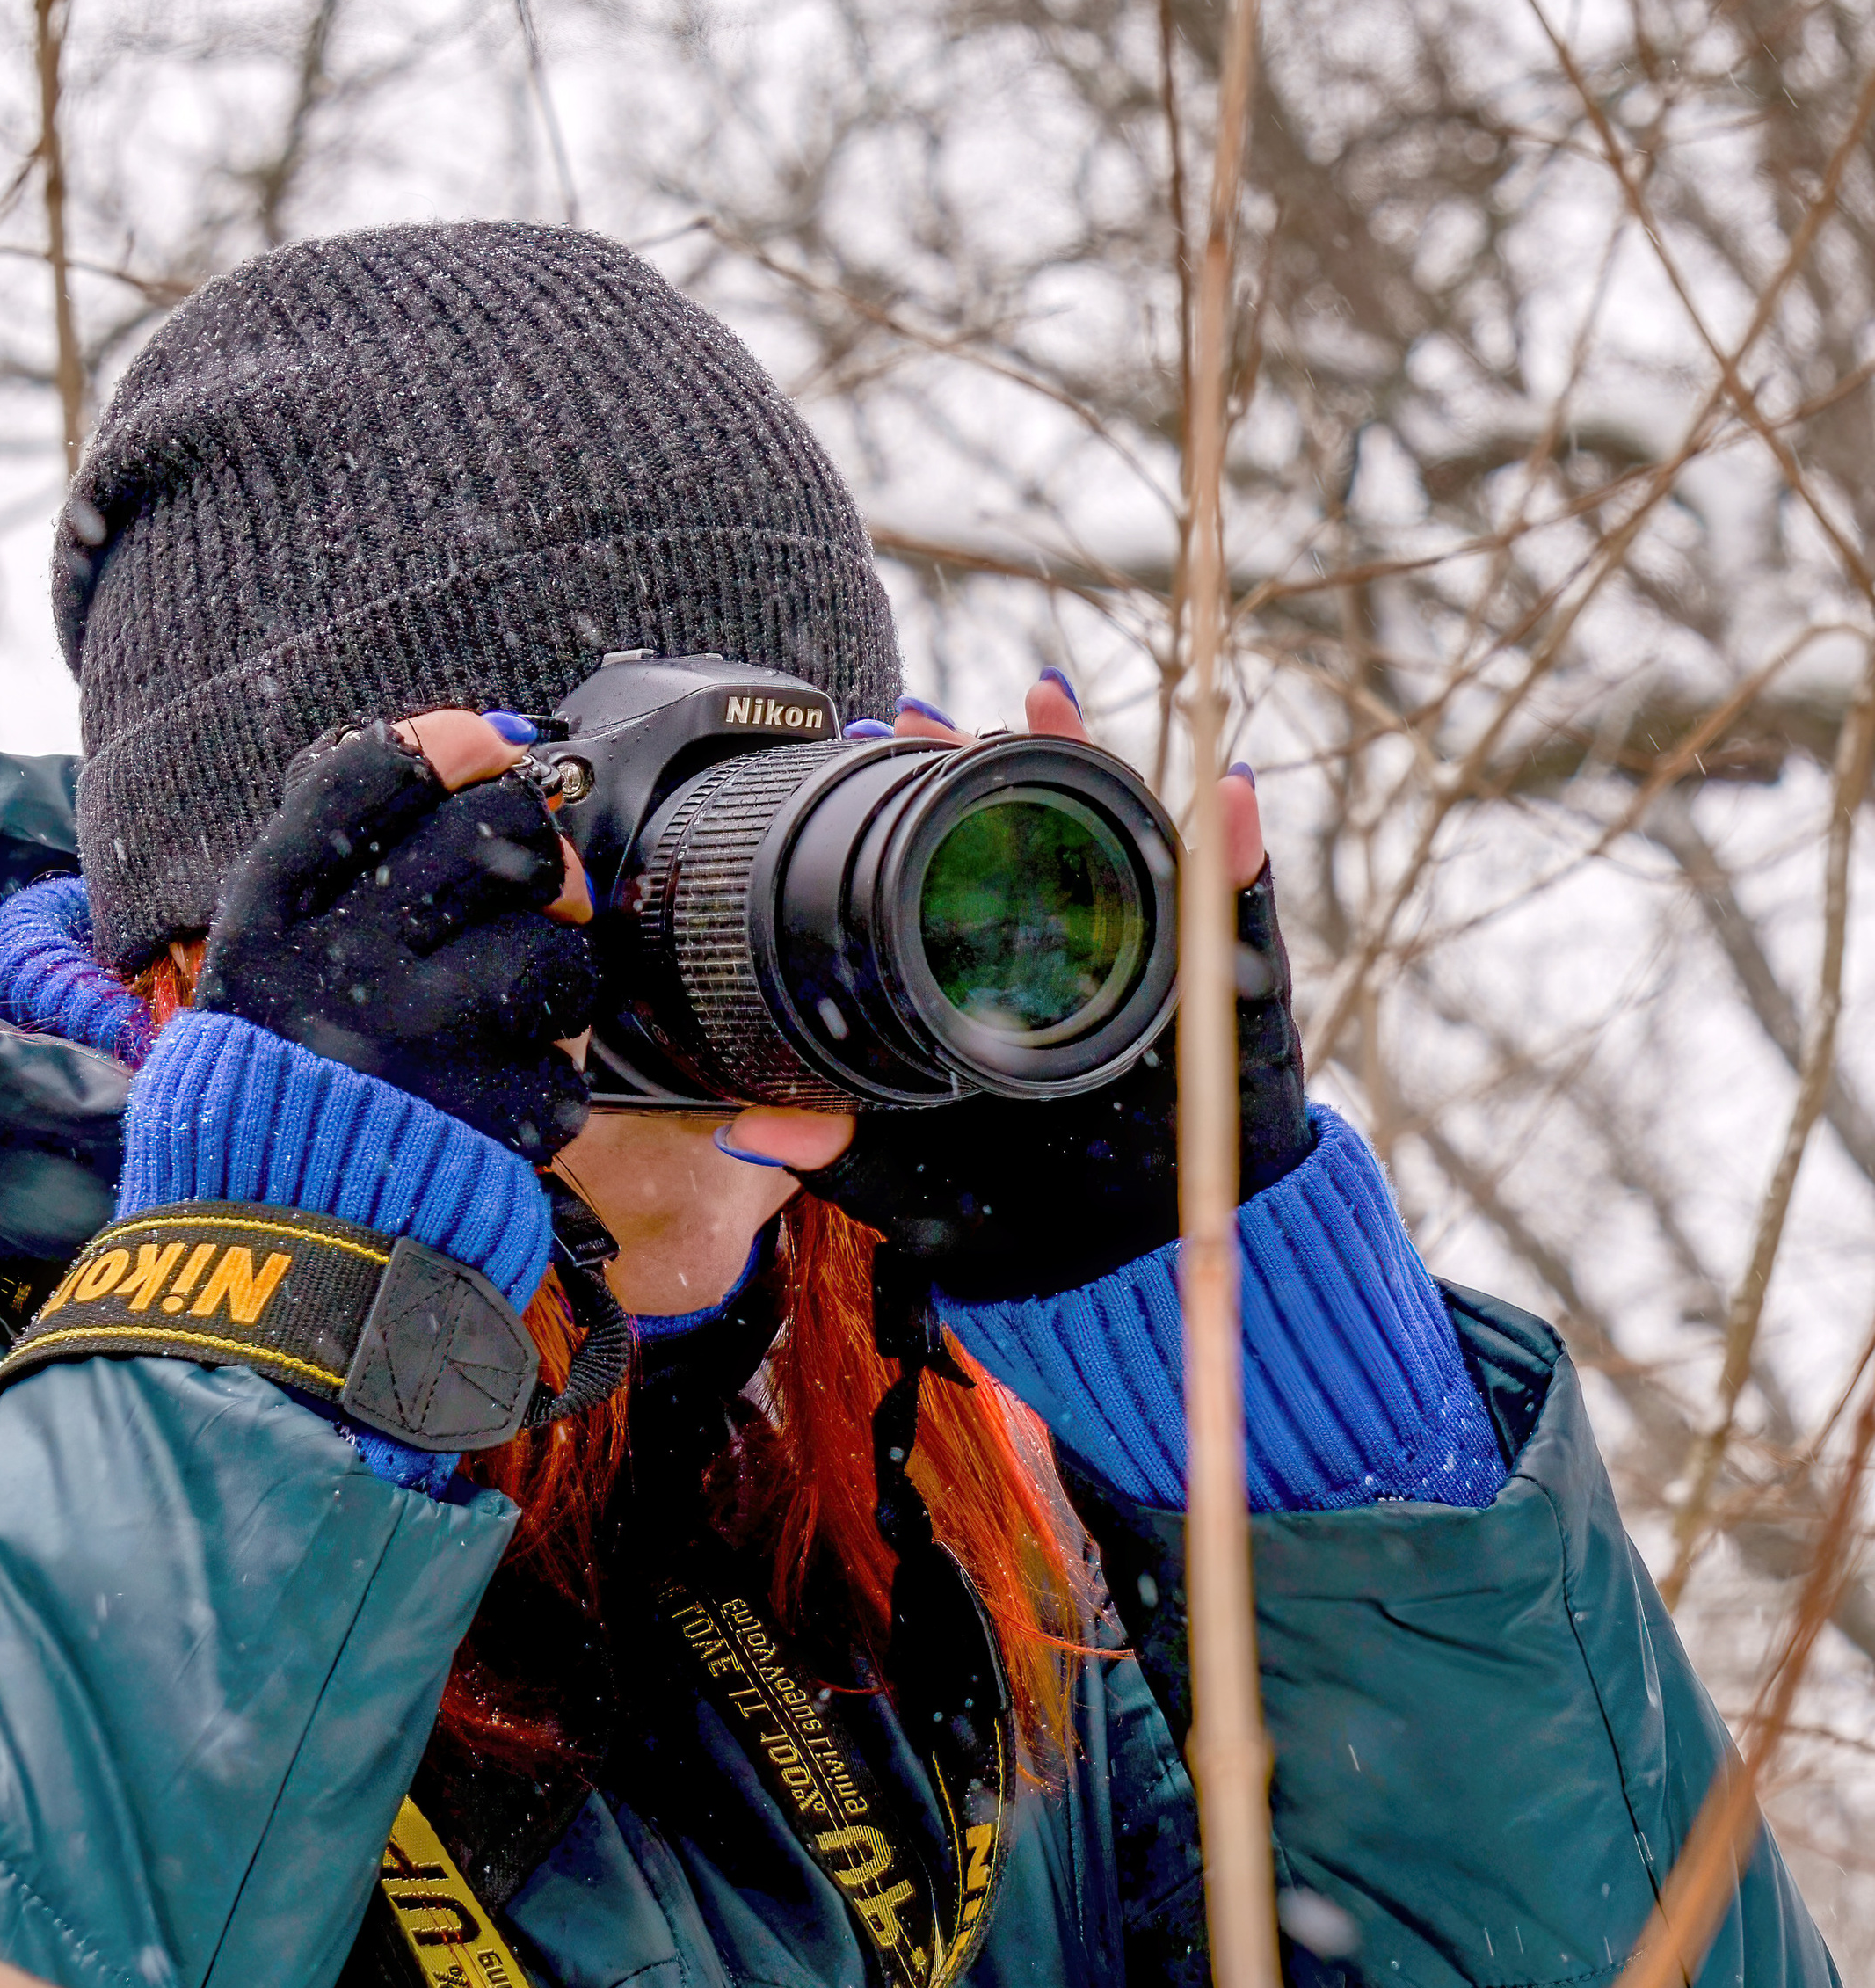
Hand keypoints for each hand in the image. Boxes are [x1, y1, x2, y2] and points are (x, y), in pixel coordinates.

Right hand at [197, 709, 599, 1163]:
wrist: (272, 1243)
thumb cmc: (280, 1086)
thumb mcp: (261, 965)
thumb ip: (338, 866)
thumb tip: (474, 745)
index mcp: (269, 923)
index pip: (371, 778)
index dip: (452, 745)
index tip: (488, 749)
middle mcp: (337, 970)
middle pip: (491, 837)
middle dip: (537, 852)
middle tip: (540, 888)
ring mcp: (416, 1046)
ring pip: (555, 949)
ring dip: (560, 974)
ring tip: (521, 1012)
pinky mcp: (482, 1124)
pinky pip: (567, 1069)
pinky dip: (549, 1086)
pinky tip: (501, 1101)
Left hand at [726, 679, 1311, 1303]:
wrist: (1123, 1286)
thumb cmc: (1020, 1221)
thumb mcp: (913, 1178)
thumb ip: (838, 1144)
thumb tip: (744, 1126)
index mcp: (1006, 978)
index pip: (968, 864)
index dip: (928, 800)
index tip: (874, 741)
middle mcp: (1079, 954)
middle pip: (1043, 833)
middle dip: (996, 761)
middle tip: (934, 715)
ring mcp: (1155, 968)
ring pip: (1131, 847)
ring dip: (1098, 770)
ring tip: (1051, 701)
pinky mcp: (1229, 1006)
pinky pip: (1242, 921)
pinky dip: (1239, 855)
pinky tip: (1226, 796)